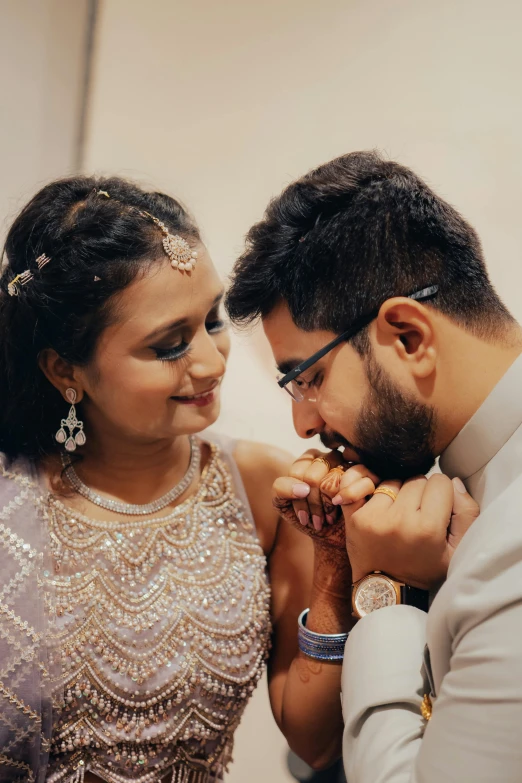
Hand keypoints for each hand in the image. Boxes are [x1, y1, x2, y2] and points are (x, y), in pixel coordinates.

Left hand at [272, 450, 377, 550]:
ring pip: (334, 477)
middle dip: (313, 504)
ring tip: (328, 518)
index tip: (303, 518)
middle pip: (314, 475)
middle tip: (317, 520)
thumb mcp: (284, 505)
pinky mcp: (369, 475)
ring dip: (329, 504)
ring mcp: (350, 465)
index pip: (298, 472)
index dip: (298, 498)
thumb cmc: (310, 519)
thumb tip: (303, 488)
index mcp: (308, 460)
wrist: (336, 538)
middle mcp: (330, 458)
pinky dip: (349, 497)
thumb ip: (280, 489)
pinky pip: (358, 477)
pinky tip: (344, 509)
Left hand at [341, 473, 479, 588]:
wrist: (385, 591)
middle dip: (421, 494)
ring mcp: (373, 517)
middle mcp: (399, 520)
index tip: (438, 509)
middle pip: (416, 480)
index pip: (441, 482)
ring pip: (393, 481)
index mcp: (427, 528)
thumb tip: (454, 482)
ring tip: (399, 514)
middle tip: (418, 514)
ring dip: (398, 493)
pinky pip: (361, 483)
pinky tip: (374, 495)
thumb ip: (466, 513)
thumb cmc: (424, 569)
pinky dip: (368, 486)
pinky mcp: (354, 517)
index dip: (442, 494)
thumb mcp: (457, 550)